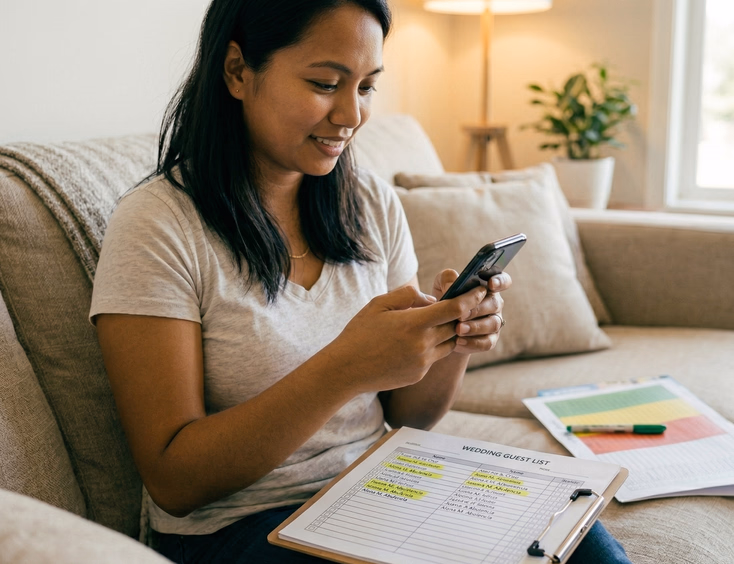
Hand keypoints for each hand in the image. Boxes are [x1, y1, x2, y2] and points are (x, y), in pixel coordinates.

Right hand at [328, 284, 487, 393]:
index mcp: (414, 324)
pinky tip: (419, 340)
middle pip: (455, 325)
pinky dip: (433, 346)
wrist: (347, 369)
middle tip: (466, 302)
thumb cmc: (360, 333)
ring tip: (442, 321)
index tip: (480, 290)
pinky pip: (435, 356)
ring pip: (449, 342)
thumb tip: (429, 297)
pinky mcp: (419, 374)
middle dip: (462, 313)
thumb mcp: (379, 304)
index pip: (454, 309)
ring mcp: (423, 362)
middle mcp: (423, 344)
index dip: (470, 298)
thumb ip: (406, 295)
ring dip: (449, 331)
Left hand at [432, 269, 511, 354]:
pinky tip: (458, 341)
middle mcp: (494, 303)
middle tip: (461, 315)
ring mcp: (494, 322)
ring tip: (458, 330)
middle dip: (477, 309)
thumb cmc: (443, 301)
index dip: (500, 281)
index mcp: (486, 286)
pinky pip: (487, 342)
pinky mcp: (490, 340)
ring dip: (475, 327)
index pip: (502, 280)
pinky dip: (473, 342)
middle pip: (494, 304)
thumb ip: (447, 279)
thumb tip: (453, 283)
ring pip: (492, 324)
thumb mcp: (441, 286)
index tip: (490, 284)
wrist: (439, 330)